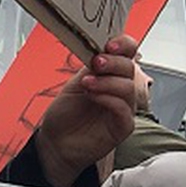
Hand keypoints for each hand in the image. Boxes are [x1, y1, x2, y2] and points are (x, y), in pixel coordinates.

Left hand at [33, 34, 138, 186]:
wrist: (56, 142)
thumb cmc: (66, 114)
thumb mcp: (75, 83)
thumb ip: (91, 68)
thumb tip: (99, 49)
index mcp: (111, 73)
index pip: (127, 53)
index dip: (124, 45)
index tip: (110, 44)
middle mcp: (120, 88)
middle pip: (129, 67)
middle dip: (113, 62)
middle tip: (97, 63)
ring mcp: (124, 107)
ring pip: (128, 87)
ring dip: (107, 81)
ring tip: (87, 84)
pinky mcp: (123, 126)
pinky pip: (123, 109)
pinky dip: (109, 99)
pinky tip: (93, 96)